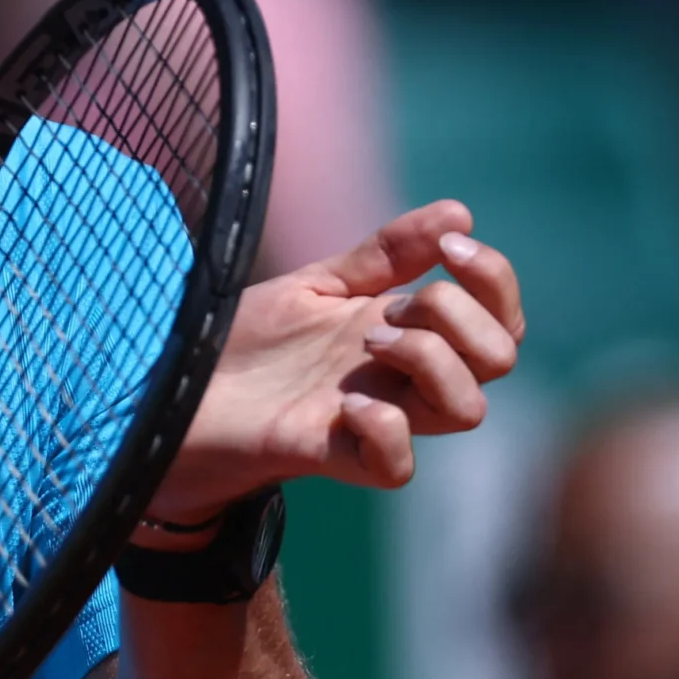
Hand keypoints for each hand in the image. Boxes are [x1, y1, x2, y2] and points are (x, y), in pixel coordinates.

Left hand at [143, 200, 523, 528]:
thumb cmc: (250, 342)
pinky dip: (387, 430)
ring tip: (367, 343)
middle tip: (389, 307)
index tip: (449, 245)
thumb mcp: (319, 282)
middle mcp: (403, 378)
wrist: (180, 385)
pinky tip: (346, 405)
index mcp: (407, 331)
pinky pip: (398, 467)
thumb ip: (384, 254)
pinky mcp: (332, 454)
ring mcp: (373, 418)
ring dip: (430, 362)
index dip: (495, 279)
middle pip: (498, 359)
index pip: (498, 316)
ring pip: (466, 410)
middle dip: (460, 315)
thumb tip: (459, 211)